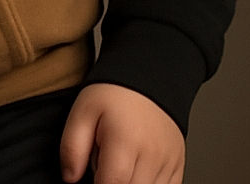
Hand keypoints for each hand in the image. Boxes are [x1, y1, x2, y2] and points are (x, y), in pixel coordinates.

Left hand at [59, 84, 184, 183]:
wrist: (148, 77)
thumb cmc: (114, 93)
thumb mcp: (82, 111)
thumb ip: (71, 147)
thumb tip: (70, 178)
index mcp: (125, 142)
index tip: (93, 174)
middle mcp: (152, 156)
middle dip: (113, 182)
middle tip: (106, 161)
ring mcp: (168, 163)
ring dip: (131, 183)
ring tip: (121, 161)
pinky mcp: (178, 167)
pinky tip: (137, 169)